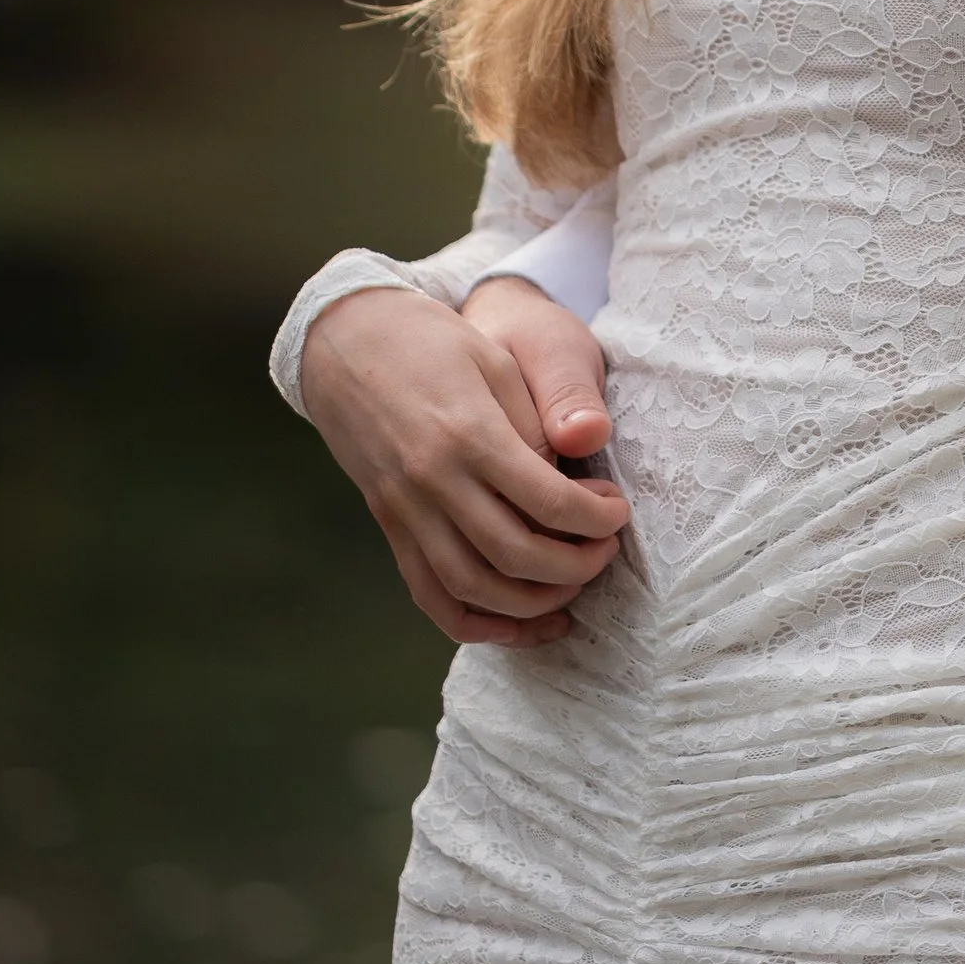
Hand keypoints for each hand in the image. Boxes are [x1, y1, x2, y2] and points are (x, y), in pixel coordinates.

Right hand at [298, 284, 628, 648]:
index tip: (618, 513)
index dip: (594, 518)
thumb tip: (569, 484)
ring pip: (471, 588)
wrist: (346, 339)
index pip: (546, 500)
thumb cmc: (433, 341)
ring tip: (571, 589)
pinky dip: (474, 622)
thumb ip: (534, 425)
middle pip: (514, 554)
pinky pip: (429, 594)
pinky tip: (514, 624)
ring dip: (529, 603)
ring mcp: (404, 510)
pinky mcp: (389, 526)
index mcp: (469, 434)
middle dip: (573, 566)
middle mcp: (433, 482)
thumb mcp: (496, 361)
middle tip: (604, 552)